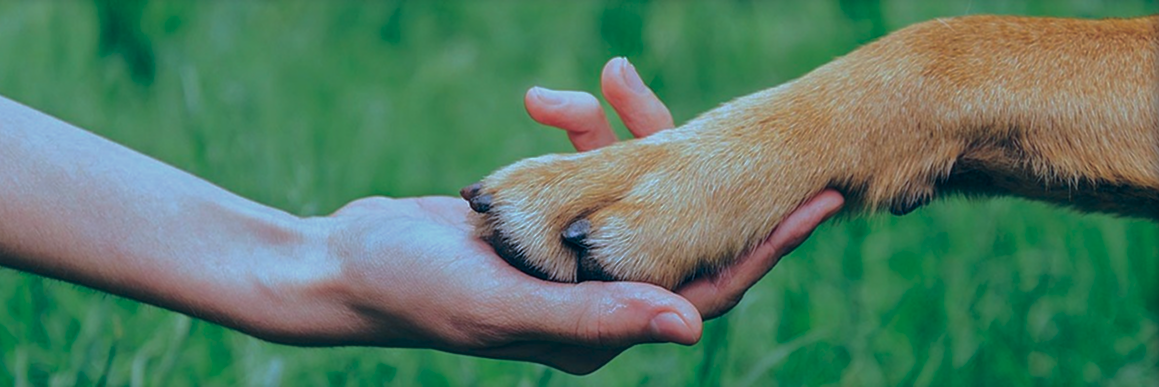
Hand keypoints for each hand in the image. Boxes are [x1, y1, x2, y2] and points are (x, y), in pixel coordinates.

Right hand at [283, 58, 841, 374]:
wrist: (345, 263)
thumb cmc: (416, 293)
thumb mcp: (507, 304)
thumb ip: (599, 316)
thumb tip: (694, 327)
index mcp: (604, 329)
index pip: (709, 288)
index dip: (768, 246)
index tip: (822, 200)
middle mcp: (598, 295)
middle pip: (681, 230)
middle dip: (705, 169)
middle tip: (748, 118)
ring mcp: (571, 256)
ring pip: (633, 189)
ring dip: (624, 132)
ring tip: (607, 78)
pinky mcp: (545, 220)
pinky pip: (586, 170)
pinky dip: (575, 133)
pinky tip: (548, 102)